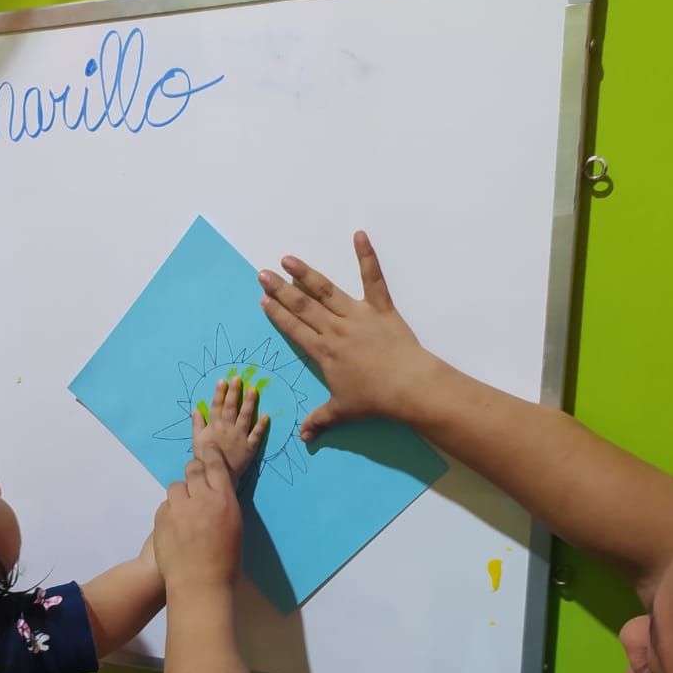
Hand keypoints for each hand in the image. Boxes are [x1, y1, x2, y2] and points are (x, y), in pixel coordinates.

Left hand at [154, 445, 241, 592]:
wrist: (199, 585)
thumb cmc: (226, 561)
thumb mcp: (234, 527)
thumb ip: (222, 505)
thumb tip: (214, 492)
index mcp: (224, 500)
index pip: (215, 465)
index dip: (210, 454)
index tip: (208, 447)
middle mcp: (202, 498)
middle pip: (193, 470)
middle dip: (194, 472)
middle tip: (194, 484)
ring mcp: (179, 508)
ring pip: (176, 486)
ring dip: (180, 494)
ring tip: (184, 513)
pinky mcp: (162, 518)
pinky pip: (165, 505)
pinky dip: (170, 512)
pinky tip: (175, 528)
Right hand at [191, 376, 268, 485]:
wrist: (216, 476)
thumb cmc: (205, 458)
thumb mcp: (196, 440)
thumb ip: (197, 425)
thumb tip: (195, 410)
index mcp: (214, 426)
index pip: (216, 406)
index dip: (219, 393)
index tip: (223, 381)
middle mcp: (227, 429)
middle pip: (231, 407)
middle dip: (234, 392)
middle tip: (238, 379)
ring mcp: (239, 437)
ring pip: (245, 417)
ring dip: (249, 403)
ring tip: (253, 390)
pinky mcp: (249, 447)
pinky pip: (256, 435)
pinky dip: (262, 425)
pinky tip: (266, 415)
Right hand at [258, 230, 440, 440]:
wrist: (409, 388)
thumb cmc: (374, 400)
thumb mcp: (342, 411)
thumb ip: (319, 420)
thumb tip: (302, 437)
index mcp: (324, 351)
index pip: (294, 329)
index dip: (277, 315)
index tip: (263, 300)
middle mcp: (335, 329)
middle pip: (303, 306)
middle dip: (281, 290)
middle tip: (263, 273)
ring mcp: (358, 315)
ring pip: (327, 290)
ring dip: (306, 274)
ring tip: (289, 259)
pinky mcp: (381, 308)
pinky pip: (373, 278)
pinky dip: (367, 256)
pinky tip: (360, 235)